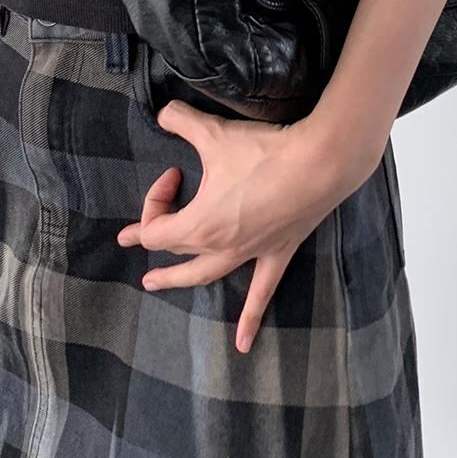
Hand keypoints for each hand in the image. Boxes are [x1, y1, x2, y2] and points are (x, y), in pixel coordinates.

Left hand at [116, 99, 378, 353]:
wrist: (320, 163)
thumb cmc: (266, 152)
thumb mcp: (214, 133)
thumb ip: (180, 120)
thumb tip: (163, 112)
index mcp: (199, 224)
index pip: (156, 228)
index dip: (153, 202)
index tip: (171, 173)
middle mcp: (220, 246)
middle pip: (175, 248)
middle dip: (155, 237)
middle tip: (136, 238)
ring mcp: (249, 254)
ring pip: (205, 275)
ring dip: (179, 279)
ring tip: (157, 284)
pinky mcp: (276, 253)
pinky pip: (260, 292)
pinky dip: (249, 319)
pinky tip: (242, 345)